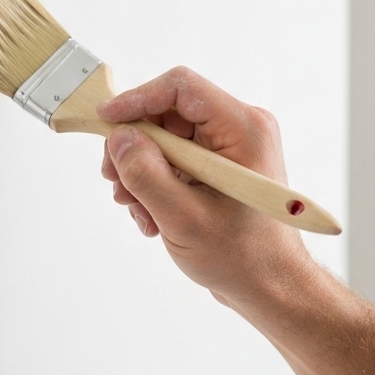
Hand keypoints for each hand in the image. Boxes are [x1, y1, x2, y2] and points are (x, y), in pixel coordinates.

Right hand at [97, 67, 312, 303]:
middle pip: (167, 112)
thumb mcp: (184, 218)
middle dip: (135, 147)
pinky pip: (174, 157)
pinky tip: (153, 216)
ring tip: (138, 209)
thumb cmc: (243, 257)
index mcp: (243, 128)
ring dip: (141, 171)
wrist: (269, 287)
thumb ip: (146, 174)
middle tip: (115, 180)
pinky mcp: (218, 165)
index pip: (180, 87)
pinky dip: (155, 183)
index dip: (137, 99)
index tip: (105, 122)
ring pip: (165, 138)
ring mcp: (229, 147)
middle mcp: (239, 128)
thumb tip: (118, 138)